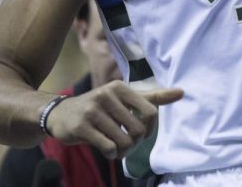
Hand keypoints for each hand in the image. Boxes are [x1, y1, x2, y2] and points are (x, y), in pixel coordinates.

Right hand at [44, 81, 183, 158]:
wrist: (60, 114)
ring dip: (123, 150)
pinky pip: (108, 147)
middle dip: (135, 142)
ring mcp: (93, 111)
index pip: (151, 112)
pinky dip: (111, 154)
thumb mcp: (124, 98)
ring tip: (117, 148)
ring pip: (123, 140)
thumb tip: (182, 92)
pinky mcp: (82, 127)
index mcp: (120, 87)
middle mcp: (107, 95)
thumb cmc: (99, 107)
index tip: (143, 133)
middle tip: (128, 143)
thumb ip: (152, 97)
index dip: (150, 128)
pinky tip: (107, 151)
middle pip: (138, 129)